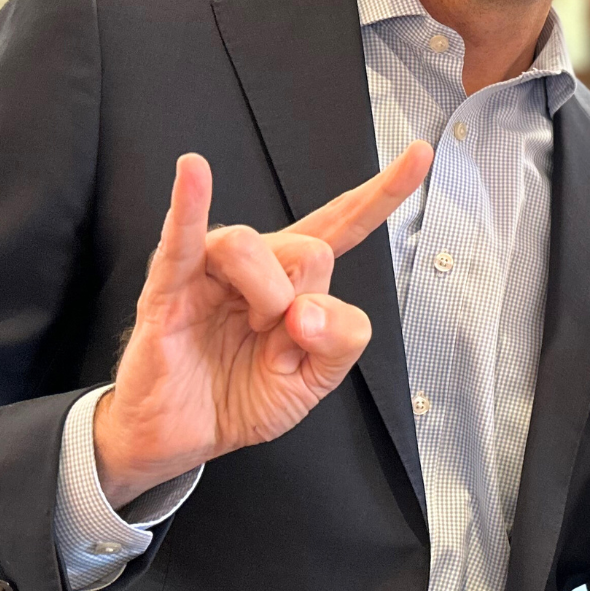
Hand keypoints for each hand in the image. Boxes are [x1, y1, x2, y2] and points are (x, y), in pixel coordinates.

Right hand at [93, 145, 432, 503]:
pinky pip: (182, 240)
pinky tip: (194, 174)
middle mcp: (258, 264)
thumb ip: (342, 341)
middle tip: (281, 338)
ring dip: (263, 296)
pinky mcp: (170, 287)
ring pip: (251, 245)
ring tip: (250, 330)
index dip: (384, 192)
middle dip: (304, 300)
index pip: (345, 223)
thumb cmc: (242, 397)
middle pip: (308, 247)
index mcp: (297, 280)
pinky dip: (189, 206)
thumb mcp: (316, 380)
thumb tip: (310, 310)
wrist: (186, 436)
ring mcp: (212, 270)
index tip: (420, 154)